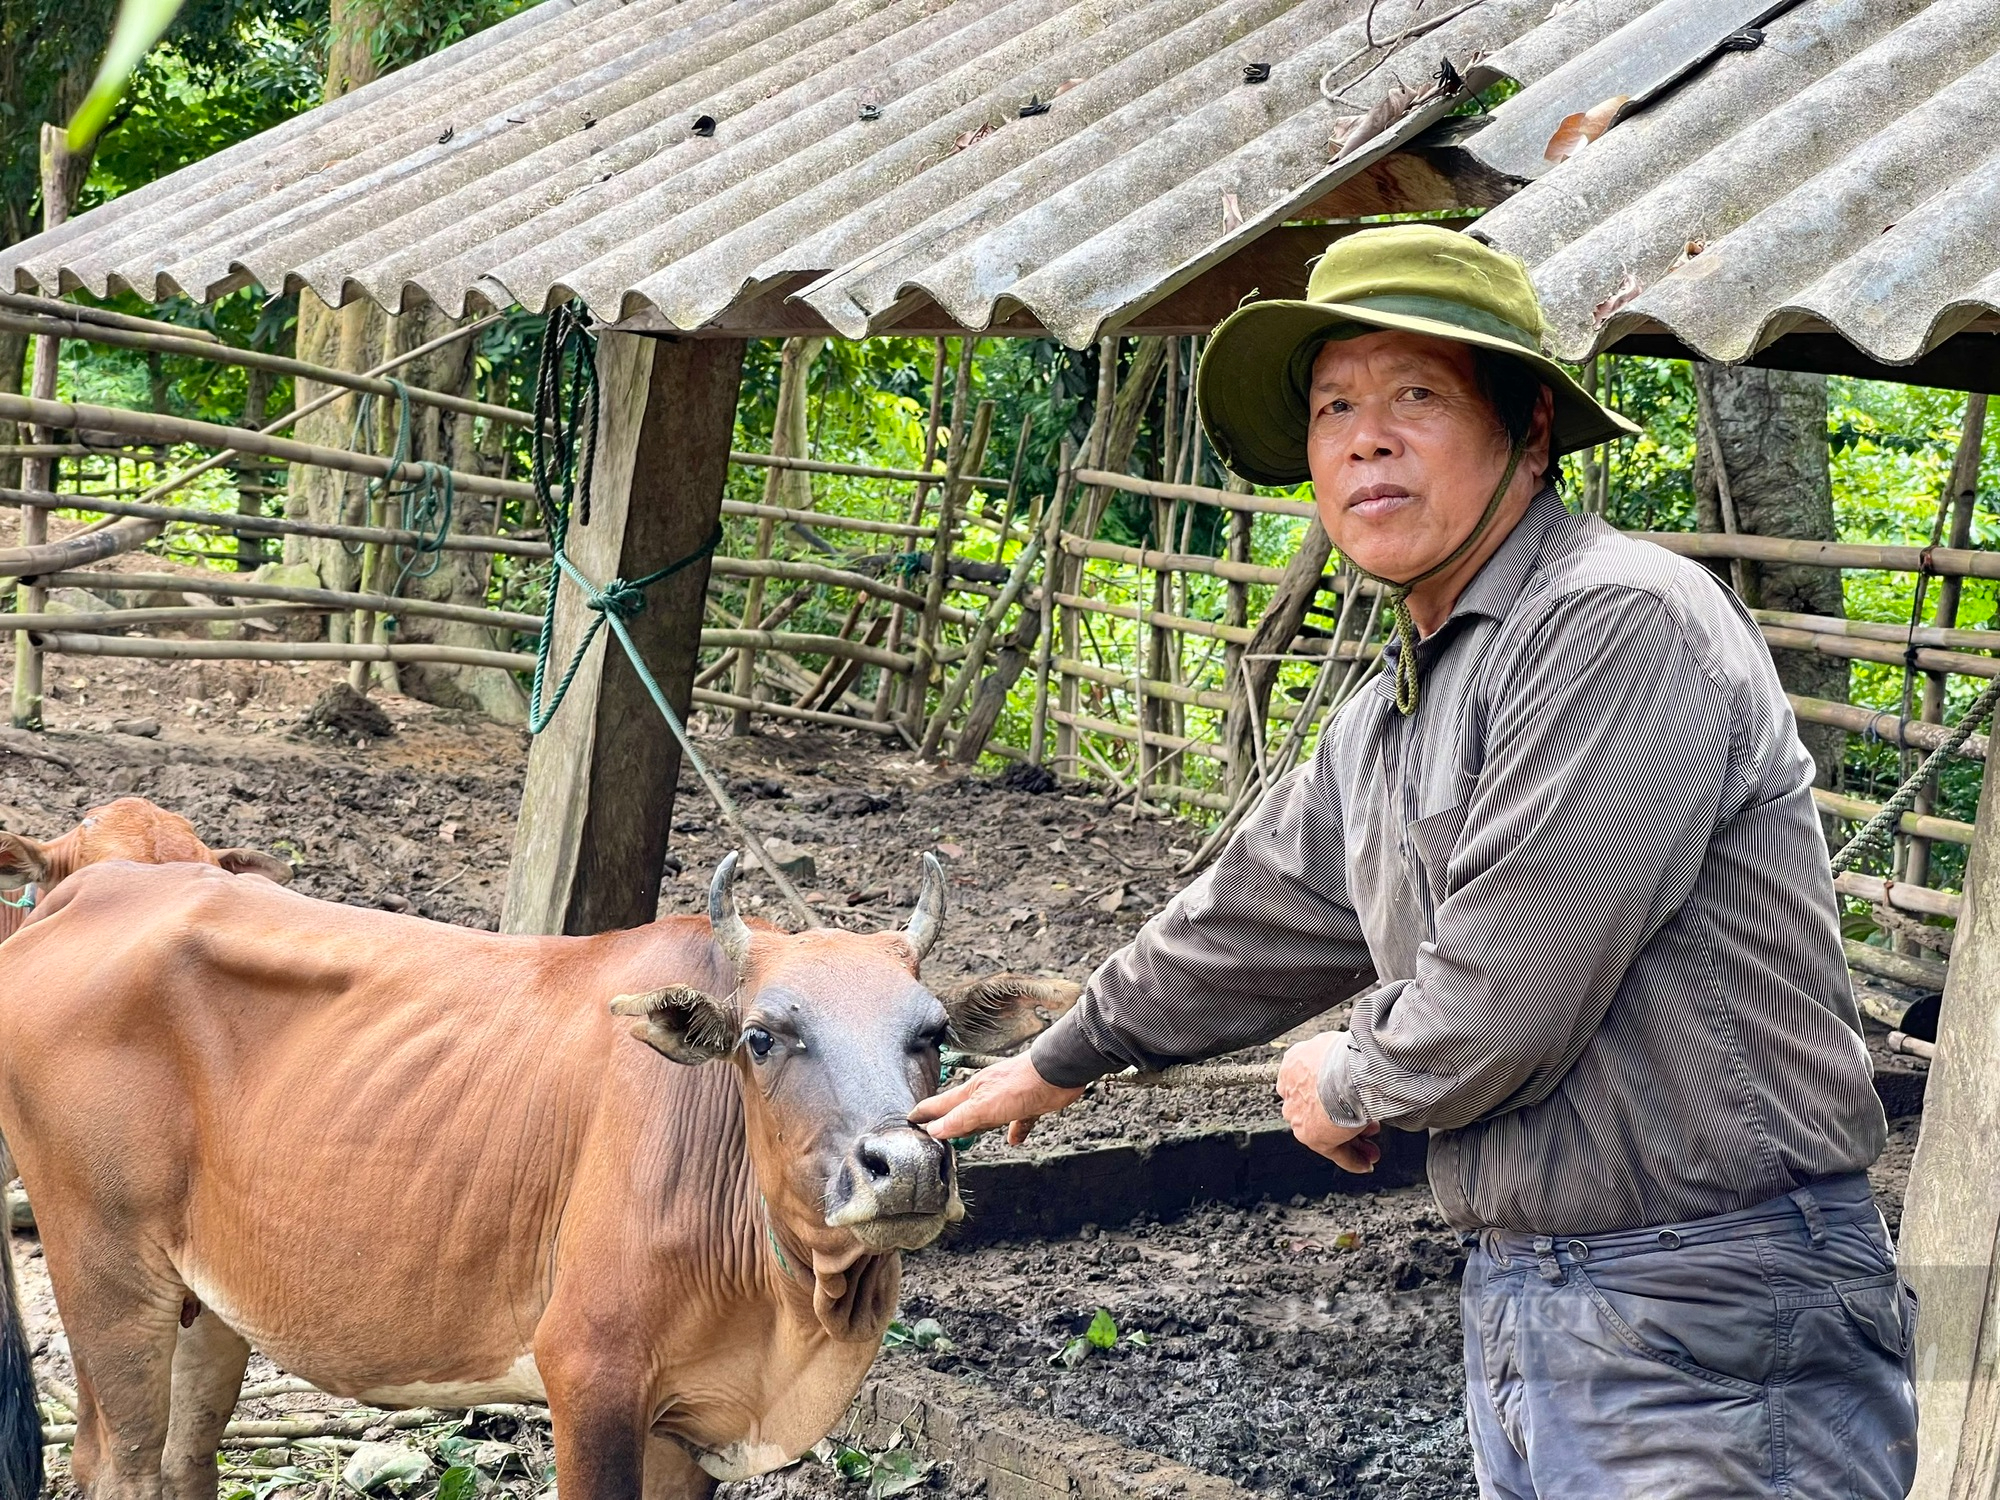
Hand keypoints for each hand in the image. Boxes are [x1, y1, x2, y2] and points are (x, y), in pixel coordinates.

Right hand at [910, 1053, 1085, 1145]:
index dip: (925, 1113)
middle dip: (948, 1120)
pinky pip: (1018, 1120)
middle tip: (934, 1130)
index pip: (941, 1104)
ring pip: (988, 1115)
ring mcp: (1007, 1098)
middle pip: (962, 1110)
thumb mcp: (982, 1107)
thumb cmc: (1020, 1085)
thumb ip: (958, 1119)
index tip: (911, 1119)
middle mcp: (987, 1093)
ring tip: (971, 1135)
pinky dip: (1015, 1129)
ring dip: (979, 1126)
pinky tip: (1015, 1138)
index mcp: (972, 1092)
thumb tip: (934, 1130)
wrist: (1057, 1073)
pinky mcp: (1028, 1104)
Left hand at [1277, 1032, 1380, 1172]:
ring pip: (1328, 1132)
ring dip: (1352, 1142)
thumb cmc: (1347, 1054)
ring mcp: (1301, 1115)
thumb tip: (1351, 1053)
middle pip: (1320, 1111)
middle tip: (1367, 1127)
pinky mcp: (1314, 1137)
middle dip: (1345, 1121)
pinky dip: (1351, 1159)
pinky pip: (1335, 1151)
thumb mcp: (1338, 1044)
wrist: (1347, 1071)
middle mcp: (1293, 1091)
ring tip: (1371, 1148)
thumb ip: (1338, 1053)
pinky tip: (1364, 1164)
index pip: (1309, 1085)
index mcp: (1294, 1065)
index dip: (1334, 1095)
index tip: (1350, 1100)